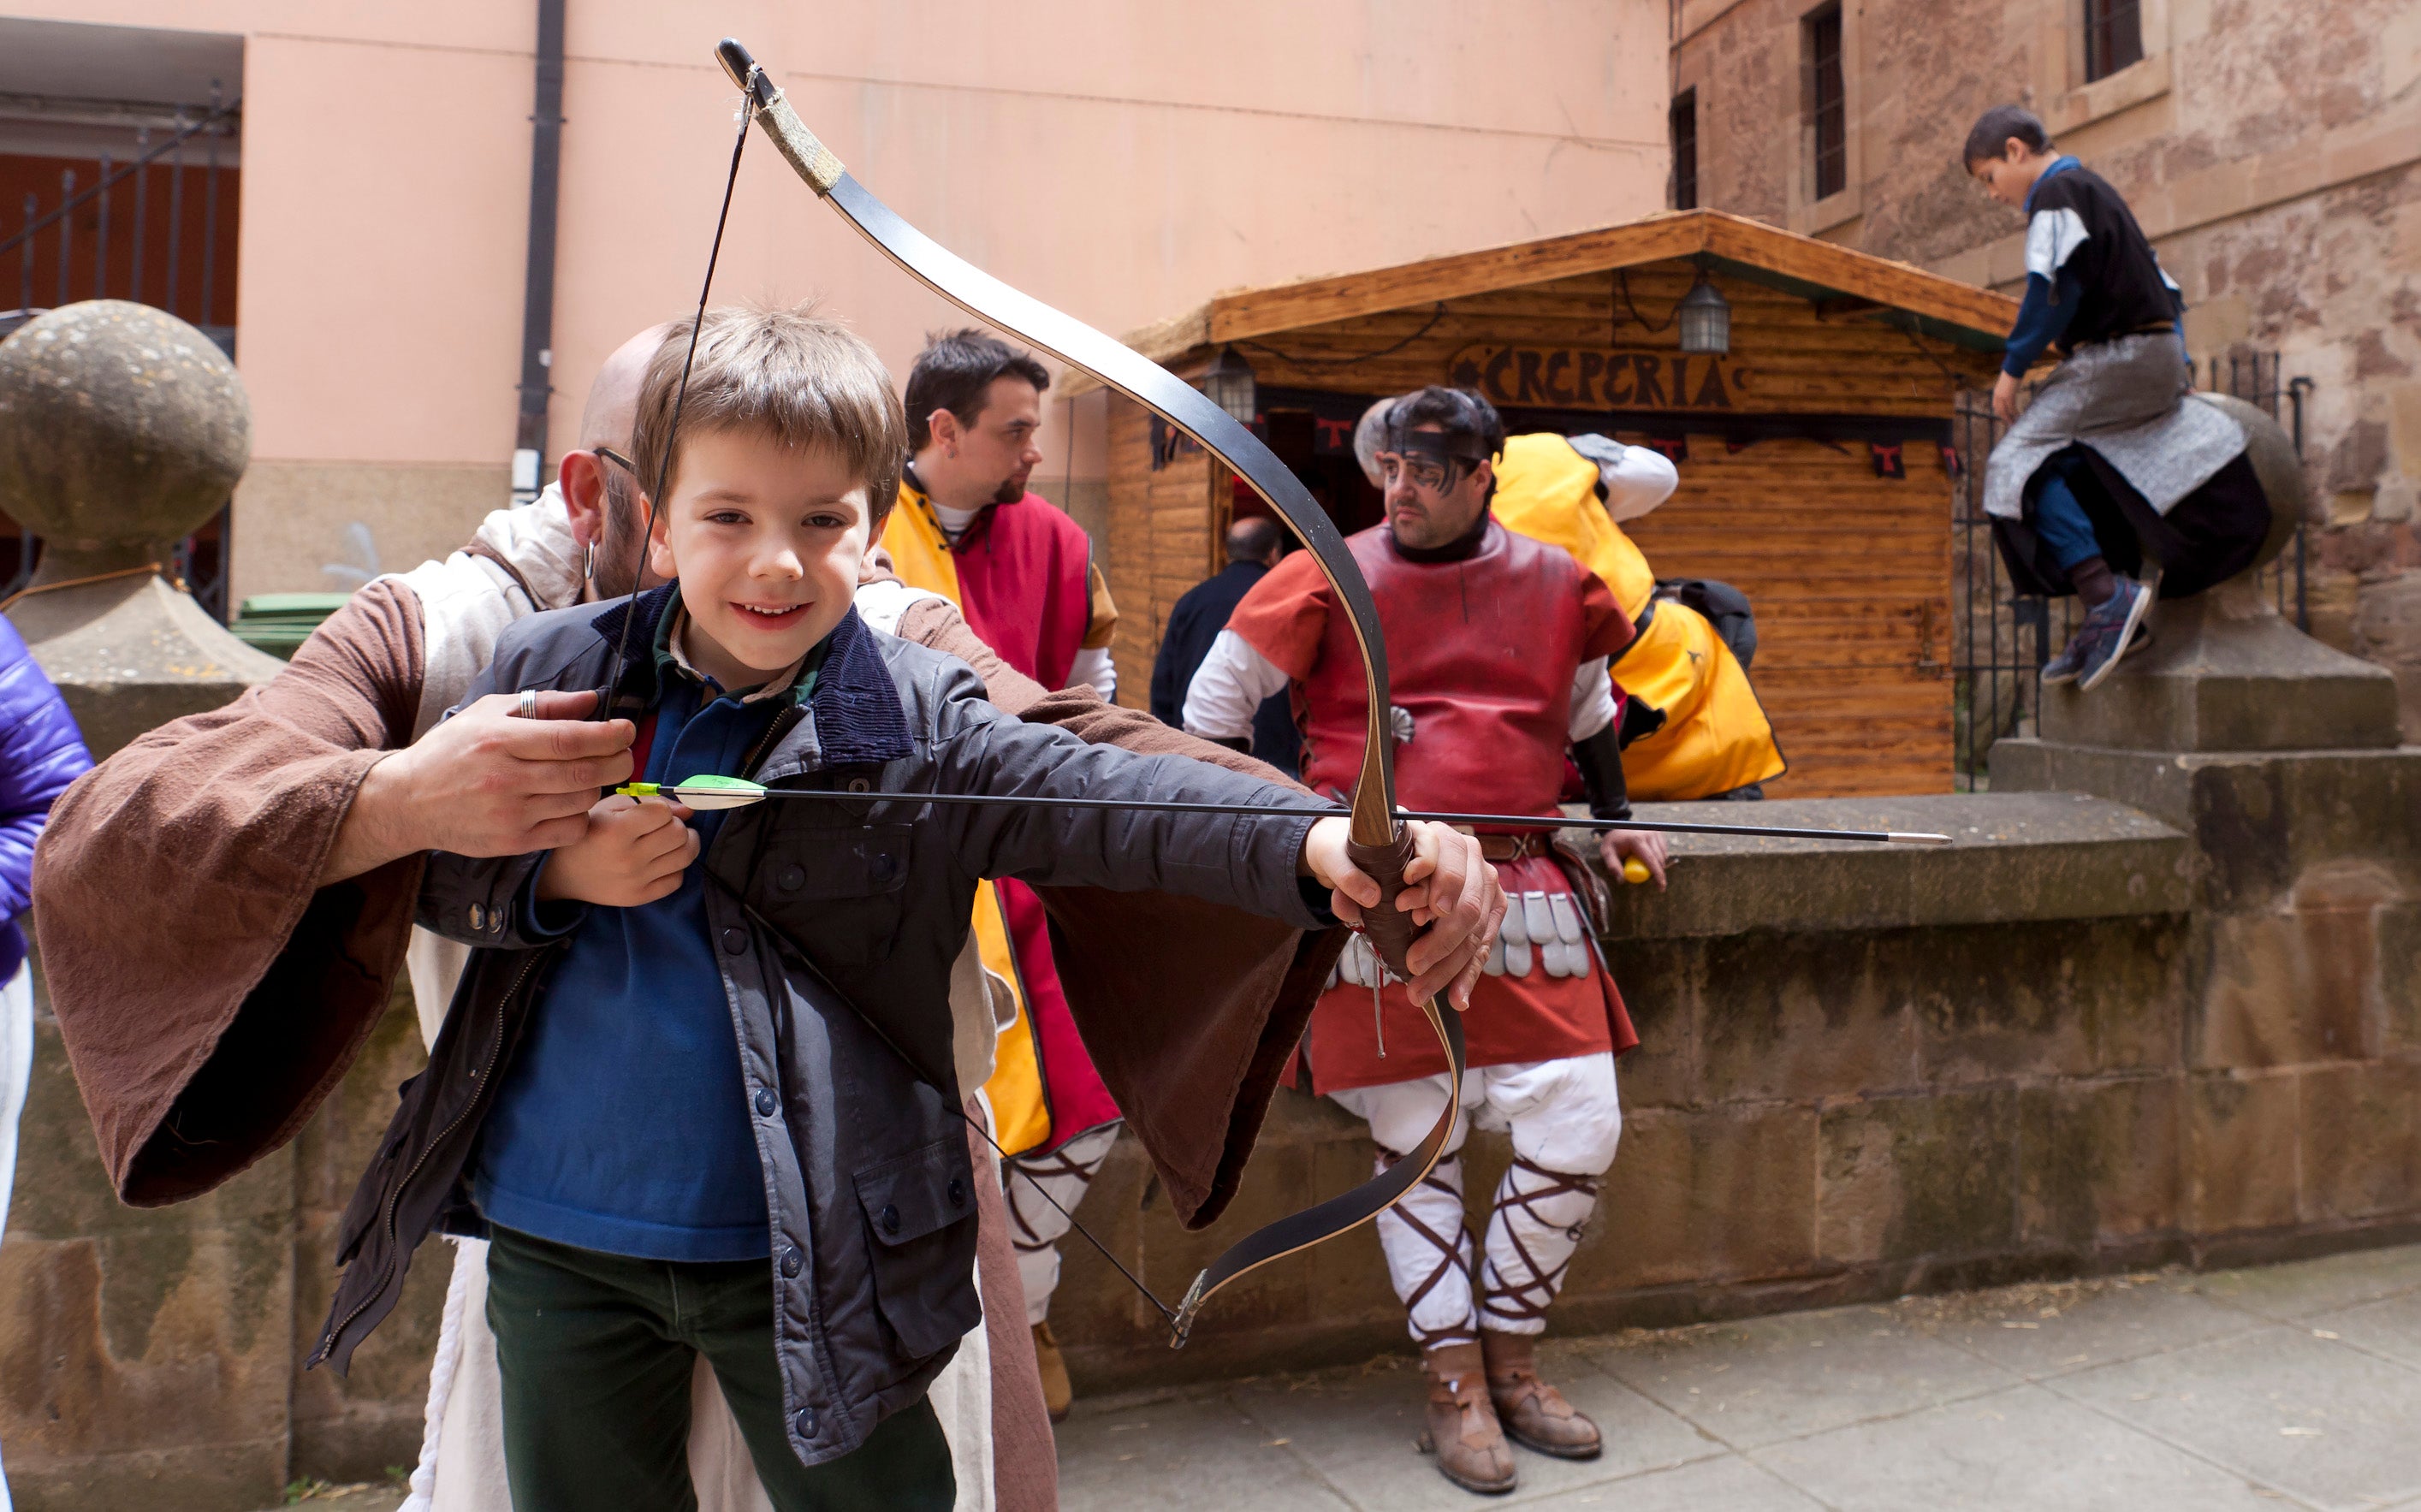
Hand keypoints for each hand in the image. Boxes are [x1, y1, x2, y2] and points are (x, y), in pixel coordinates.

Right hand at [324, 691, 636, 884]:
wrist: (409, 801)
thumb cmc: (453, 750)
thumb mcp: (488, 713)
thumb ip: (543, 705)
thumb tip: (593, 700)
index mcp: (500, 740)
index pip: (569, 738)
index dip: (608, 735)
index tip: (627, 729)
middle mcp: (505, 779)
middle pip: (584, 773)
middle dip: (617, 762)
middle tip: (624, 754)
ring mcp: (510, 815)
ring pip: (581, 802)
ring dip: (597, 788)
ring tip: (591, 776)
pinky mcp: (512, 842)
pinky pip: (569, 830)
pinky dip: (581, 816)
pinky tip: (572, 803)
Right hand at [535, 794, 697, 906]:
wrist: (565, 874)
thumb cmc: (589, 833)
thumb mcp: (608, 808)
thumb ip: (649, 802)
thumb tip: (688, 810)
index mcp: (615, 831)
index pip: (663, 812)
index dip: (661, 809)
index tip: (652, 812)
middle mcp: (627, 858)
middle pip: (678, 834)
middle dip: (676, 824)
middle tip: (664, 826)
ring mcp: (635, 881)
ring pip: (685, 856)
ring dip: (685, 843)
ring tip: (672, 840)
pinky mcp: (639, 897)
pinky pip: (677, 879)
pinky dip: (676, 867)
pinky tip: (663, 861)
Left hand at [1302, 818, 1506, 1010]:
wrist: (1395, 863)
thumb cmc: (1377, 863)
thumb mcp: (1355, 864)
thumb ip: (1347, 880)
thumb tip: (1351, 905)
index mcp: (1433, 833)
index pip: (1442, 852)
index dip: (1430, 881)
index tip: (1407, 905)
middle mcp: (1466, 852)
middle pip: (1464, 902)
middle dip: (1440, 939)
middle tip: (1413, 964)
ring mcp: (1484, 879)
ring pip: (1474, 929)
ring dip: (1449, 965)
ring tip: (1420, 990)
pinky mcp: (1493, 905)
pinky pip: (1483, 944)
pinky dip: (1468, 974)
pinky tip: (1456, 997)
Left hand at [1599, 828, 1667, 888]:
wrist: (1617, 825)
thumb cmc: (1612, 842)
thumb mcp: (1607, 853)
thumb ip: (1613, 866)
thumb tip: (1621, 881)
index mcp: (1636, 840)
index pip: (1651, 860)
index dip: (1658, 875)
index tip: (1661, 888)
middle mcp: (1648, 834)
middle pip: (1659, 859)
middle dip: (1659, 874)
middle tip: (1656, 884)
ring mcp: (1654, 832)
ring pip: (1663, 855)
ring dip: (1658, 865)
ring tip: (1644, 866)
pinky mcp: (1658, 832)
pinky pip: (1663, 850)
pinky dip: (1659, 857)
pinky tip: (1648, 857)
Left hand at [1992, 370, 2020, 424]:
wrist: (2013, 368)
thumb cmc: (2012, 373)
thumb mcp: (2007, 383)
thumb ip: (2007, 388)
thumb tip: (2011, 388)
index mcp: (1996, 392)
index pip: (1995, 406)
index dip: (1999, 412)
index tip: (2004, 417)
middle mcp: (1997, 396)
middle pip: (1999, 410)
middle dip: (2004, 418)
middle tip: (2009, 423)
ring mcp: (2002, 397)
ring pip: (2005, 411)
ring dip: (2009, 418)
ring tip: (2014, 423)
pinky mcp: (2009, 396)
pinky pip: (2011, 408)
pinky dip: (2014, 413)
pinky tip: (2017, 416)